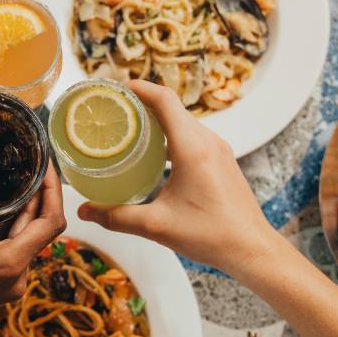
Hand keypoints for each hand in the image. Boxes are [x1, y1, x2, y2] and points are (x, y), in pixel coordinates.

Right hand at [0, 164, 65, 336]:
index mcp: (9, 264)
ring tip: (19, 177)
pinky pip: (13, 249)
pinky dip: (11, 226)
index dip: (53, 189)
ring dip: (26, 210)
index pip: (51, 221)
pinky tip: (1, 206)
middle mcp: (16, 276)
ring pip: (27, 239)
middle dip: (40, 194)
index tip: (45, 163)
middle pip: (42, 228)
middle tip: (32, 161)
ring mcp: (7, 283)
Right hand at [76, 80, 275, 274]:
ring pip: (185, 122)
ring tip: (132, 129)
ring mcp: (219, 151)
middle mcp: (208, 142)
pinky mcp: (223, 162)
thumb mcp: (157, 226)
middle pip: (173, 108)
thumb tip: (85, 212)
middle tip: (115, 110)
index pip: (165, 101)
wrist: (251, 248)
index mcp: (193, 149)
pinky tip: (157, 154)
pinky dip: (173, 135)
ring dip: (159, 119)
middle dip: (144, 103)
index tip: (116, 88)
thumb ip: (117, 217)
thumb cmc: (211, 234)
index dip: (140, 88)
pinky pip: (195, 137)